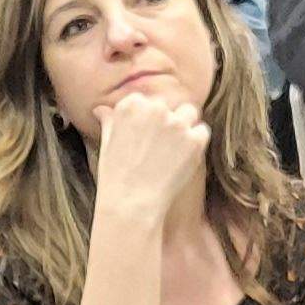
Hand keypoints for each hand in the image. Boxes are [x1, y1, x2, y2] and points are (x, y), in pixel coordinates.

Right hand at [91, 91, 210, 227]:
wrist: (131, 203)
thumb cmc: (115, 175)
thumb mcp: (106, 143)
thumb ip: (110, 121)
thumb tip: (101, 109)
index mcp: (132, 105)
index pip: (149, 101)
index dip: (150, 119)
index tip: (147, 137)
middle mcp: (155, 108)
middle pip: (170, 105)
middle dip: (168, 121)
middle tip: (161, 146)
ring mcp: (176, 123)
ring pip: (189, 113)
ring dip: (186, 126)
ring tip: (175, 150)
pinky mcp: (195, 139)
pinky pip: (202, 132)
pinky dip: (197, 143)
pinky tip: (184, 158)